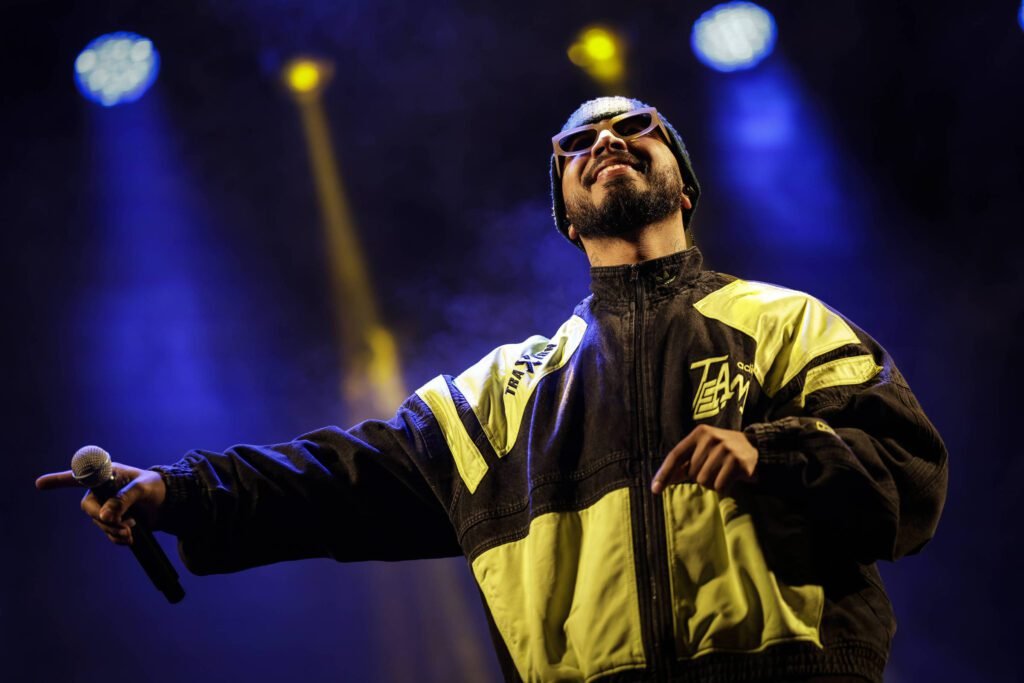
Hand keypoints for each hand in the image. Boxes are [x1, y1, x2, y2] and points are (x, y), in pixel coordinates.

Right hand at [36, 463, 166, 545]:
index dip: (58, 480)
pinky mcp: (113, 520)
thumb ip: (124, 499)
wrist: (169, 504)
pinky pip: (107, 533)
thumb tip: (104, 516)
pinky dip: (118, 538)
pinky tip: (131, 537)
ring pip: (99, 522)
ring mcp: (106, 506)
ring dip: (114, 530)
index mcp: (107, 474)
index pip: (79, 476)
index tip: (39, 484)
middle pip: (88, 507)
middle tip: (124, 525)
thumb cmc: (156, 487)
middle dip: (103, 518)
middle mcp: (103, 490)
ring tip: (132, 530)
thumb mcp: (143, 489)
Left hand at [651, 424, 757, 494]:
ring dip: (712, 483)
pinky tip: (731, 478)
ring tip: (723, 473)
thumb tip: (662, 481)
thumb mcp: (704, 450)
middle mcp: (711, 439)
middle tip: (715, 470)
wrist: (757, 448)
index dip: (664, 473)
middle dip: (700, 477)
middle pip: (692, 473)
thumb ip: (684, 463)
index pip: (675, 455)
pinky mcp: (738, 462)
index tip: (654, 489)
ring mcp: (725, 450)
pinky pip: (719, 486)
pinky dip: (723, 488)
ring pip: (704, 481)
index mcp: (700, 433)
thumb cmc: (723, 452)